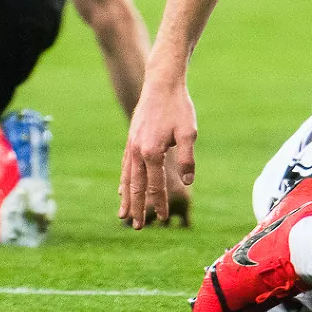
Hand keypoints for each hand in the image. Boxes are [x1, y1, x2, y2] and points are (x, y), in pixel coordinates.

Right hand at [118, 76, 196, 228]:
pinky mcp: (131, 139)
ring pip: (127, 178)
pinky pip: (125, 166)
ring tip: (123, 215)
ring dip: (126, 198)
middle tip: (137, 227)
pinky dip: (123, 180)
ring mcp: (131, 146)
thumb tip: (188, 181)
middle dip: (137, 208)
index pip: (155, 185)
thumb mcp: (189, 132)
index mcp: (152, 152)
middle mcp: (137, 152)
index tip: (162, 219)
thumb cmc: (178, 107)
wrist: (161, 83)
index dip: (159, 203)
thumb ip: (187, 159)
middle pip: (136, 186)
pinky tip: (122, 188)